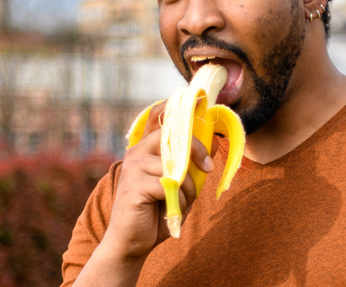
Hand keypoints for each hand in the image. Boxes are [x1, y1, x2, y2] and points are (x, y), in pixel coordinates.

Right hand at [85, 102, 213, 278]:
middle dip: (197, 150)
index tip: (201, 102)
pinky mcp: (135, 185)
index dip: (178, 108)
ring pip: (176, 166)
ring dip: (188, 188)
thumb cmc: (156, 212)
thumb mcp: (179, 185)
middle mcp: (136, 152)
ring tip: (181, 202)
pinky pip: (170, 185)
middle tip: (208, 167)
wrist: (131, 243)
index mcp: (145, 149)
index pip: (159, 118)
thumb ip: (191, 165)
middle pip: (174, 136)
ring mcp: (134, 168)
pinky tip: (170, 210)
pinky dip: (179, 200)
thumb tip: (213, 143)